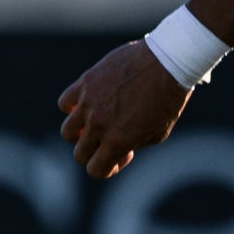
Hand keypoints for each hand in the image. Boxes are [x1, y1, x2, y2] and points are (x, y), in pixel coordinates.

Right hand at [58, 40, 194, 179]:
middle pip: (80, 154)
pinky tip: (89, 104)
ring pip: (67, 131)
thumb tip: (116, 151)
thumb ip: (133, 144)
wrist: (168, 63)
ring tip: (96, 124)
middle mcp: (99, 124)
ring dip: (80, 133)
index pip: (95, 170)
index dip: (107, 168)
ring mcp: (89, 103)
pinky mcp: (85, 82)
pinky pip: (64, 102)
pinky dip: (72, 107)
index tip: (122, 155)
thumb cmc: (168, 100)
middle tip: (111, 140)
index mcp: (118, 141)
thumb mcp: (158, 132)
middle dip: (95, 153)